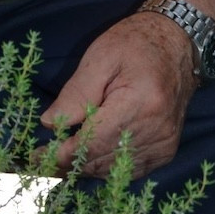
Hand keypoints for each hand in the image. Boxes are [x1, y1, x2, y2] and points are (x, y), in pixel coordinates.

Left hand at [41, 11, 197, 179]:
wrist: (177, 43)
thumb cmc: (135, 44)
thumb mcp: (100, 58)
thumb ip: (76, 93)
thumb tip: (50, 124)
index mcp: (140, 104)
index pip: (94, 142)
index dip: (63, 154)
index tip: (37, 158)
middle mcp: (157, 130)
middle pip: (103, 160)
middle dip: (69, 163)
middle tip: (41, 161)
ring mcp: (165, 143)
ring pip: (115, 169)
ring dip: (86, 167)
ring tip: (60, 160)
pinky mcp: (166, 149)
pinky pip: (130, 169)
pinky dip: (107, 167)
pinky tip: (90, 157)